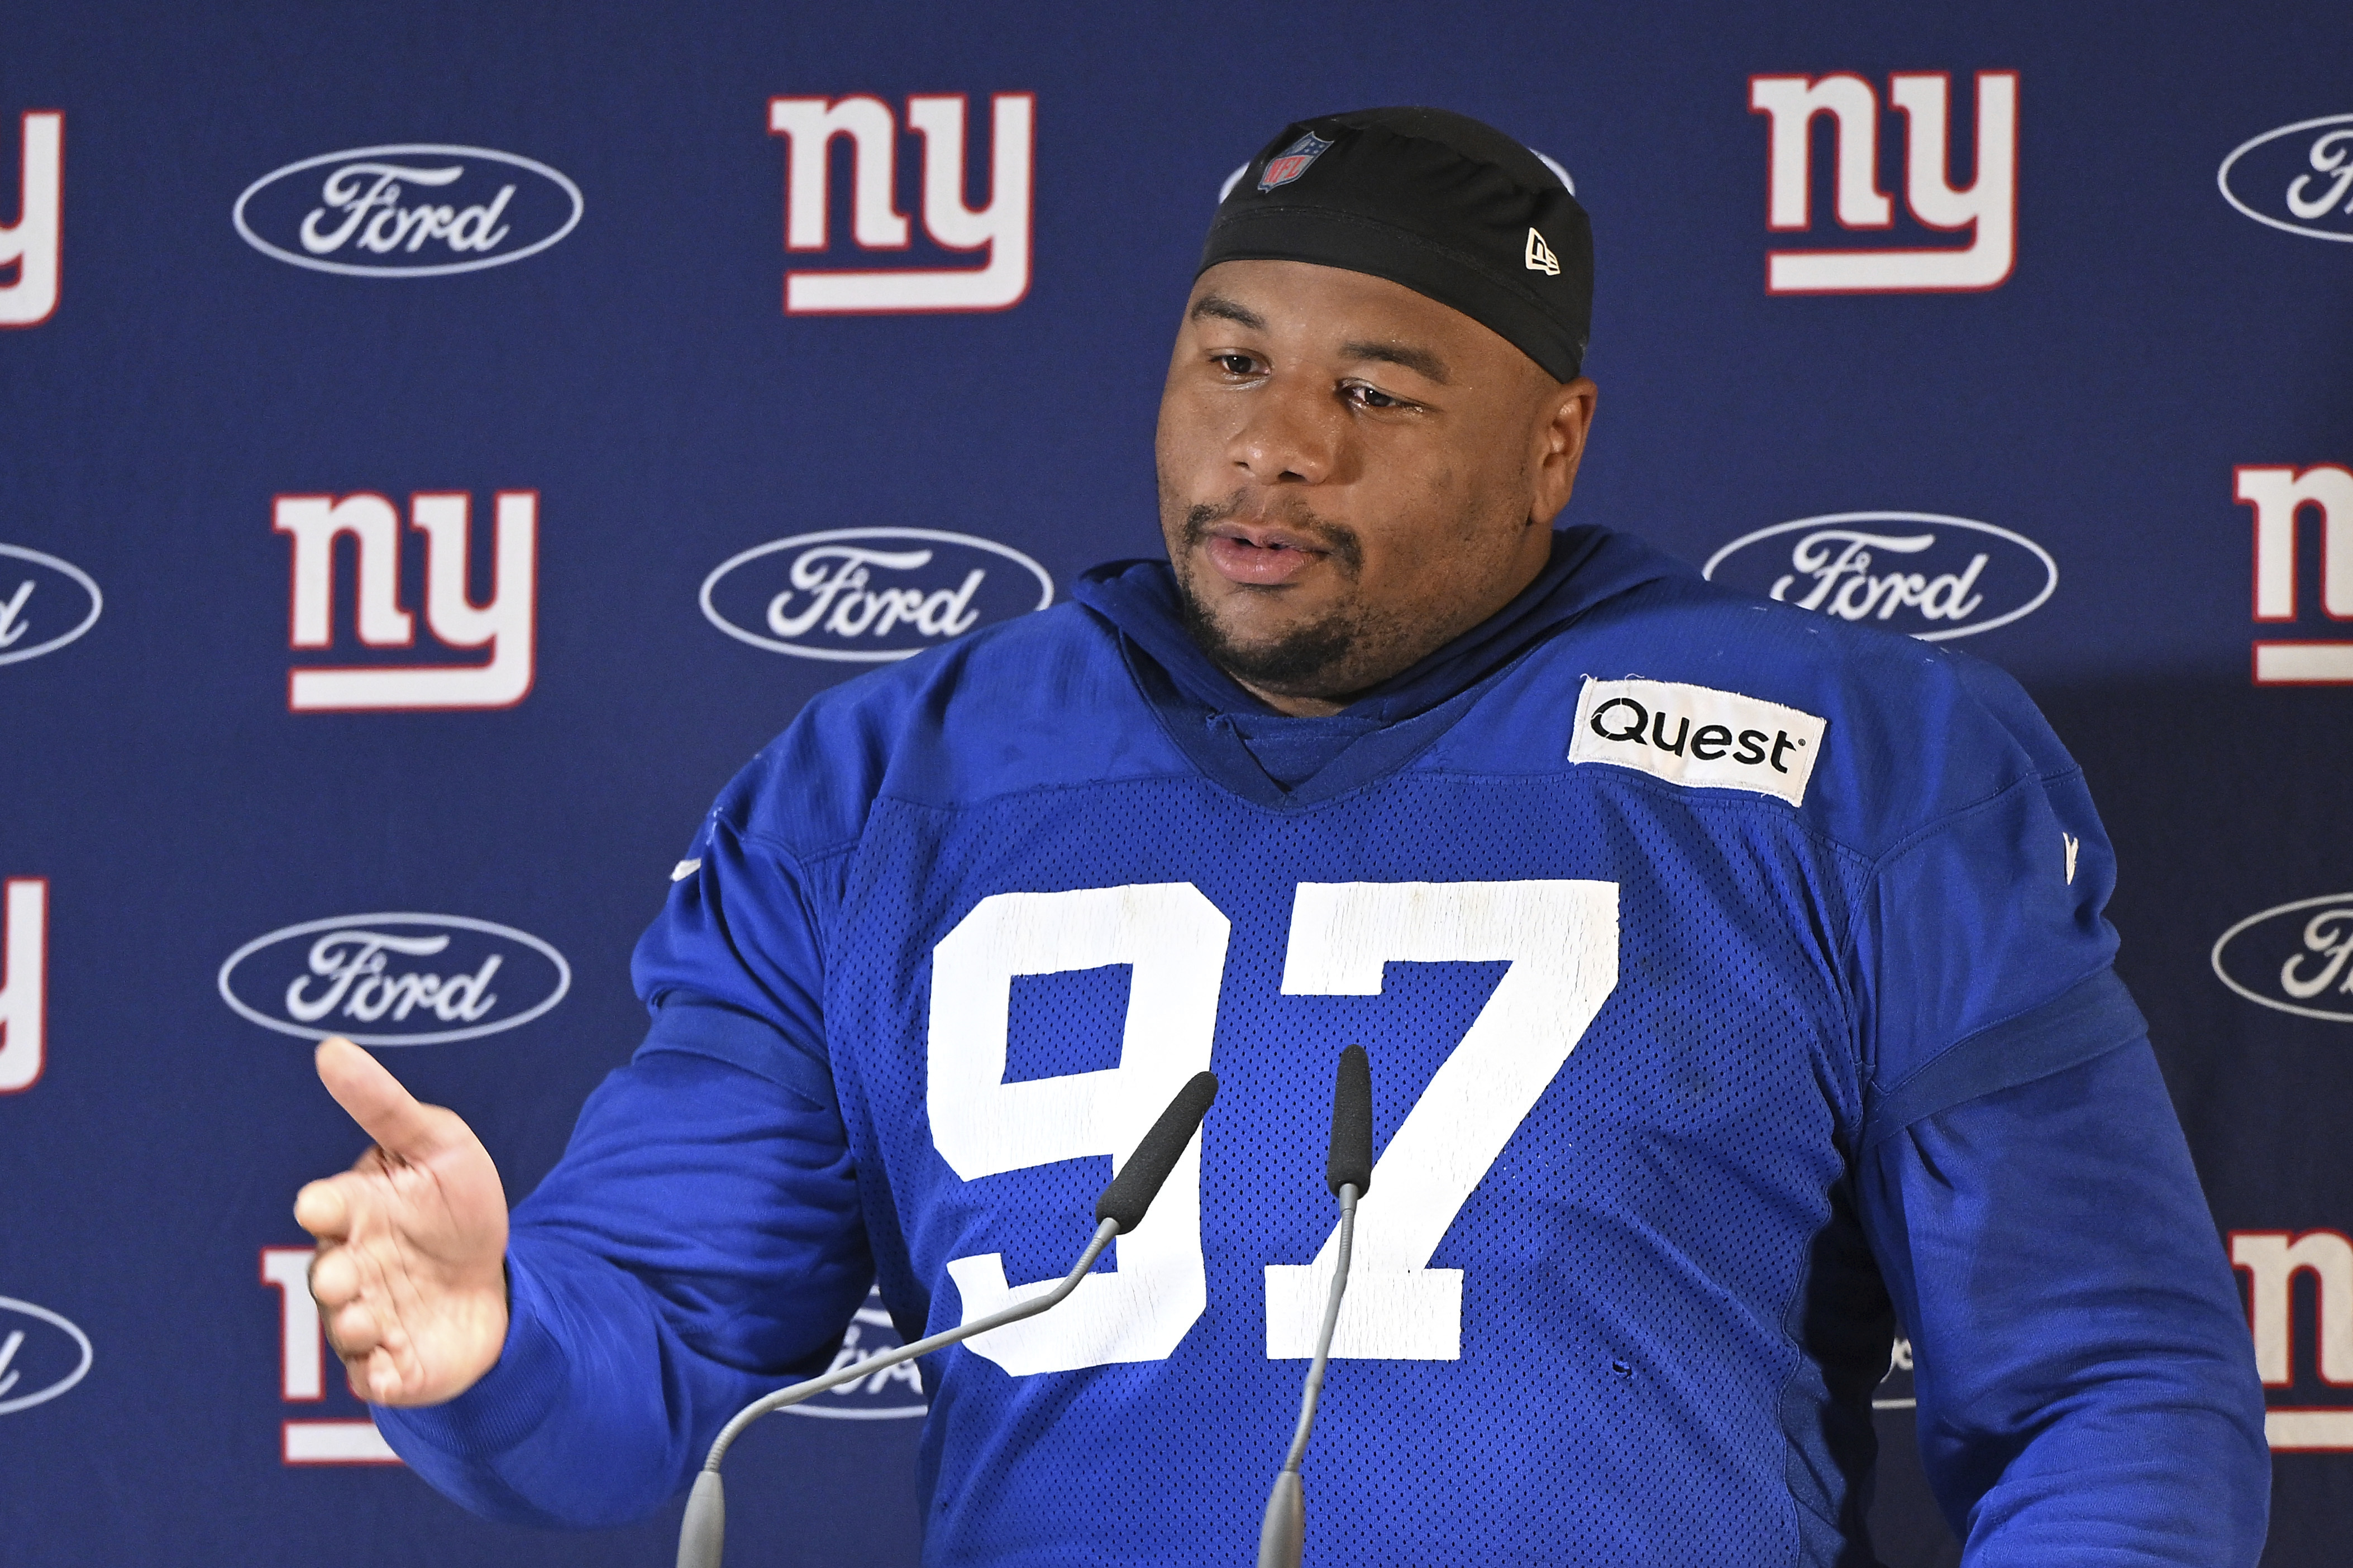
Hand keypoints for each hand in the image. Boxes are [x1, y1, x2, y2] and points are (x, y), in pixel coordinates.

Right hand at [293, 1037, 510, 1405]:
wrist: (496, 1281)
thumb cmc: (457, 1208)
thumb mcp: (439, 1145)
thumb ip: (385, 1105)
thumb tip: (330, 1050)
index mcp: (358, 1212)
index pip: (326, 1206)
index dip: (324, 1205)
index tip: (323, 1203)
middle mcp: (352, 1266)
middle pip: (327, 1273)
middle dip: (334, 1276)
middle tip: (351, 1274)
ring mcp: (367, 1318)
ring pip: (343, 1328)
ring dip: (354, 1326)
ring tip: (376, 1320)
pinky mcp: (389, 1365)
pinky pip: (371, 1379)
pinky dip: (378, 1377)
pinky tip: (394, 1369)